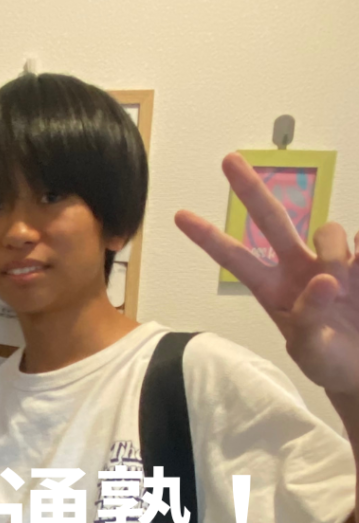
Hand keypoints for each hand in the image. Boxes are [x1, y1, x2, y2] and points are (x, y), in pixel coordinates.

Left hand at [175, 152, 358, 393]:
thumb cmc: (331, 362)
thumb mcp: (311, 352)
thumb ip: (308, 321)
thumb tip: (322, 281)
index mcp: (274, 290)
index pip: (236, 258)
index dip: (210, 238)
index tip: (180, 216)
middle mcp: (299, 268)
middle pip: (272, 220)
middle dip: (250, 189)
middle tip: (227, 160)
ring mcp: (334, 262)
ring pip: (328, 229)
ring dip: (332, 251)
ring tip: (343, 290)